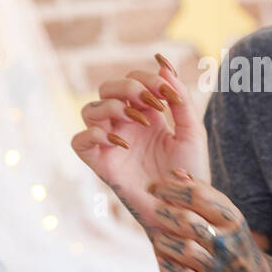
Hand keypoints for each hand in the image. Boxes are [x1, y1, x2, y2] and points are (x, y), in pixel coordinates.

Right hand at [71, 54, 207, 237]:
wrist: (184, 206)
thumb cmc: (189, 172)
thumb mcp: (192, 132)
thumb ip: (181, 99)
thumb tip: (164, 64)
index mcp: (147, 114)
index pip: (134, 80)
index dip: (147, 79)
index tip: (168, 93)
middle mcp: (125, 125)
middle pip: (107, 88)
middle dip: (127, 87)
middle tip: (150, 101)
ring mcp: (110, 143)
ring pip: (89, 109)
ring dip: (112, 107)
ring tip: (139, 122)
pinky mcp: (101, 164)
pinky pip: (79, 141)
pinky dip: (93, 134)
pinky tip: (120, 142)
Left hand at [145, 173, 271, 271]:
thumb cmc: (230, 240)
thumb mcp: (225, 215)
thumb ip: (201, 193)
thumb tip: (175, 173)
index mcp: (231, 219)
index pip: (197, 195)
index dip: (171, 188)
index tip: (155, 187)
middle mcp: (226, 243)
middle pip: (186, 221)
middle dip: (164, 212)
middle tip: (156, 210)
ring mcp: (217, 268)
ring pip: (182, 248)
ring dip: (163, 240)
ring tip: (159, 236)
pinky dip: (168, 266)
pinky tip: (163, 258)